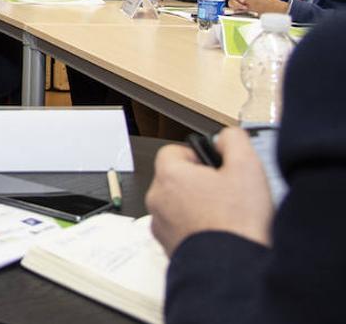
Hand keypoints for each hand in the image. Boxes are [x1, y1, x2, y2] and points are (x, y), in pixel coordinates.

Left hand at [146, 128, 273, 255]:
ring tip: (226, 215)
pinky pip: (180, 228)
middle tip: (226, 192)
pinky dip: (195, 227)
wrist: (233, 270)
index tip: (215, 166)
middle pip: (175, 178)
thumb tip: (225, 136)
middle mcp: (158, 199)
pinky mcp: (168, 247)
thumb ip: (234, 140)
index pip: (172, 151)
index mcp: (170, 176)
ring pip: (177, 204)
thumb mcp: (247, 168)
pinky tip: (219, 232)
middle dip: (199, 182)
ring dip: (197, 205)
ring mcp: (160, 225)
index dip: (197, 155)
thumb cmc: (238, 223)